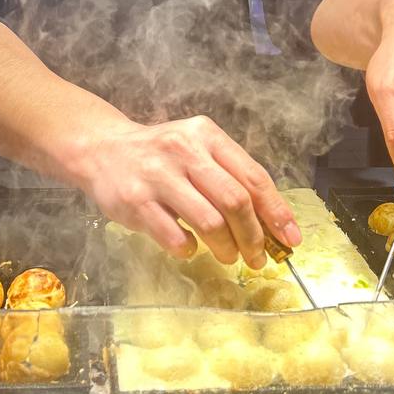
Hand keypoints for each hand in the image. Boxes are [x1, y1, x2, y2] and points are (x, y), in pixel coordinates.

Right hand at [73, 115, 300, 268]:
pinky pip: (175, 237)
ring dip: (227, 248)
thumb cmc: (160, 154)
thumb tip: (271, 222)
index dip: (276, 212)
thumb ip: (229, 176)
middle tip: (258, 257)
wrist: (102, 149)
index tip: (290, 238)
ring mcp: (158, 176)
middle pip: (235, 201)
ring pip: (210, 222)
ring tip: (229, 257)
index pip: (253, 177)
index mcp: (206, 135)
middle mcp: (184, 150)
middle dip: (254, 236)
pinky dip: (189, 249)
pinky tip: (189, 248)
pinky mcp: (135, 202)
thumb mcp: (197, 149)